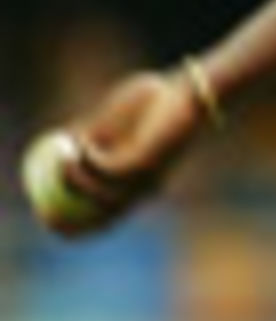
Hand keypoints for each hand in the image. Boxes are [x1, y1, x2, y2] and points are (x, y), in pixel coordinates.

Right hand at [58, 69, 204, 231]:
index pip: (106, 218)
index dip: (77, 227)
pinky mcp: (144, 164)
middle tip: (42, 211)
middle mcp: (144, 189)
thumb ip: (95, 134)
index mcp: (140, 185)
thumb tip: (63, 143)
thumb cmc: (156, 104)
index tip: (48, 221)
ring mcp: (145, 179)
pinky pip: (106, 169)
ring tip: (61, 158)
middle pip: (101, 218)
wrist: (188, 93)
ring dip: (74, 179)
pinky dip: (88, 158)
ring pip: (101, 195)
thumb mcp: (118, 120)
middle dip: (68, 222)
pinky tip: (82, 141)